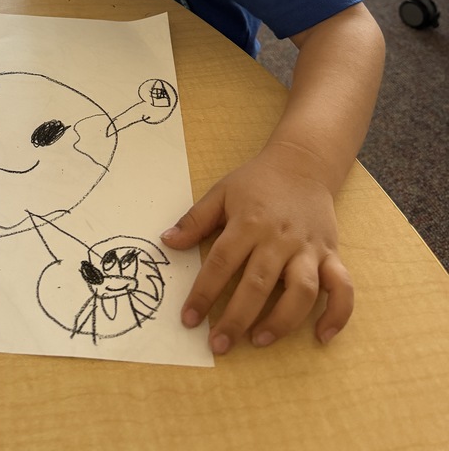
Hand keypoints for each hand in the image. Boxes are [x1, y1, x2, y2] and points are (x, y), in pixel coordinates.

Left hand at [161, 147, 352, 353]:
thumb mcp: (221, 192)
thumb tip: (167, 241)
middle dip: (236, 318)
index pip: (221, 262)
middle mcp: (279, 238)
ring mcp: (308, 248)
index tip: (189, 320)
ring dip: (282, 321)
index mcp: (248, 222)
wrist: (303, 163)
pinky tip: (321, 336)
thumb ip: (195, 219)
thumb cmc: (257, 181)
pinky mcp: (332, 254)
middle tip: (218, 345)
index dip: (203, 293)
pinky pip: (343, 288)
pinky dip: (337, 314)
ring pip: (301, 291)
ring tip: (259, 341)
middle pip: (258, 284)